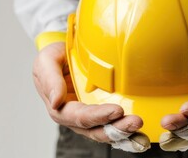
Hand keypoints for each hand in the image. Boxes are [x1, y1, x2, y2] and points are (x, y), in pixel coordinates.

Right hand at [32, 42, 149, 151]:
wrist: (63, 54)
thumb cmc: (54, 58)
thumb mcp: (46, 61)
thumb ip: (50, 80)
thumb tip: (56, 101)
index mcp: (60, 107)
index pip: (80, 117)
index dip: (98, 116)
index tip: (117, 110)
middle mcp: (75, 117)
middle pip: (96, 130)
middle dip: (116, 129)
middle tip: (135, 122)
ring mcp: (90, 116)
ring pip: (106, 131)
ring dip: (124, 132)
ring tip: (140, 126)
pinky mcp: (101, 111)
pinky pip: (113, 125)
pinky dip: (125, 130)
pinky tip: (140, 131)